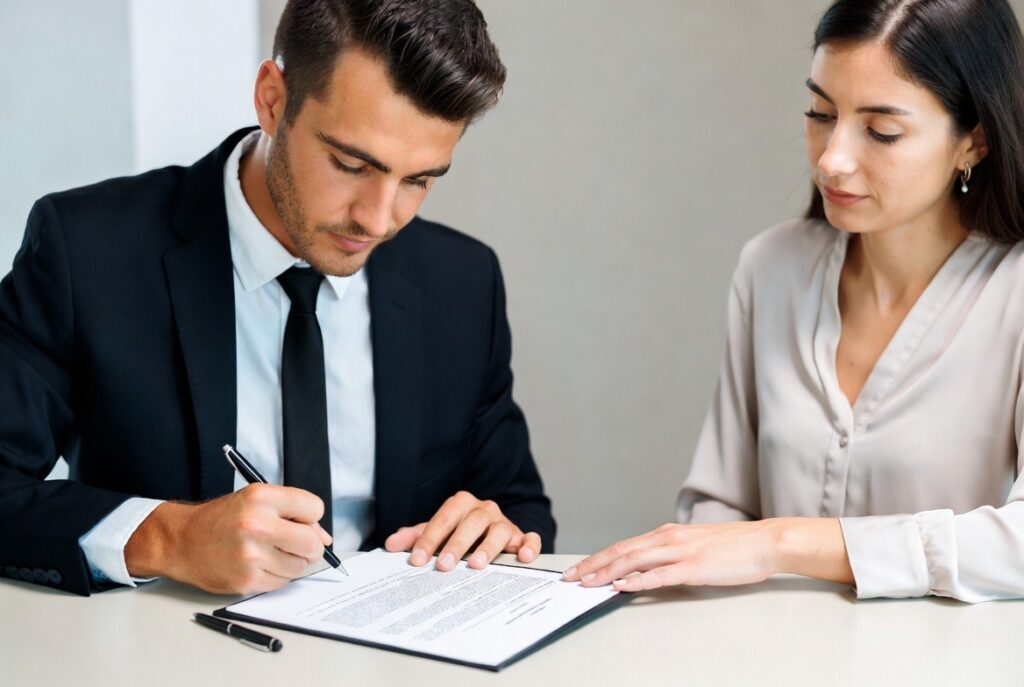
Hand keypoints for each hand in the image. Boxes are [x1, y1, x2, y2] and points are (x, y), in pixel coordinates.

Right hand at [125, 484, 331, 594]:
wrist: (182, 541)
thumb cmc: (222, 519)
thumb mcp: (255, 501)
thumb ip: (292, 513)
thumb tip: (325, 538)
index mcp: (261, 497)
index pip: (315, 509)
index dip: (311, 517)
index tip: (301, 521)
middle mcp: (256, 524)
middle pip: (312, 543)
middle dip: (310, 546)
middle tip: (297, 544)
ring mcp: (251, 555)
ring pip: (300, 567)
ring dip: (293, 562)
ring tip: (271, 553)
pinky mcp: (247, 580)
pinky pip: (282, 582)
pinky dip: (277, 576)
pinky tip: (260, 565)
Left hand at [384, 491, 540, 570]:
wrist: (490, 531)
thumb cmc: (461, 533)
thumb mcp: (437, 532)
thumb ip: (416, 536)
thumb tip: (391, 545)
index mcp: (461, 504)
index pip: (443, 519)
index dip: (429, 539)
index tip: (417, 560)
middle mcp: (484, 510)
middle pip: (472, 522)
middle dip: (457, 543)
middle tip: (444, 565)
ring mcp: (504, 522)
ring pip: (500, 529)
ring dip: (488, 547)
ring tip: (477, 565)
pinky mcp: (522, 537)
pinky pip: (530, 538)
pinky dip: (529, 546)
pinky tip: (523, 557)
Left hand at [562, 521, 779, 591]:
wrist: (764, 541)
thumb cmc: (733, 547)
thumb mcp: (694, 546)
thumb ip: (671, 554)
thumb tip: (648, 568)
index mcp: (667, 534)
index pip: (624, 545)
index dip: (598, 557)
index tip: (579, 568)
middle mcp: (669, 539)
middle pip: (622, 551)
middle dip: (593, 564)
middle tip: (571, 577)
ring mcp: (681, 552)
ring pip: (635, 560)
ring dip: (608, 571)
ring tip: (588, 582)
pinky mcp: (695, 567)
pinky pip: (661, 575)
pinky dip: (639, 580)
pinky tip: (624, 586)